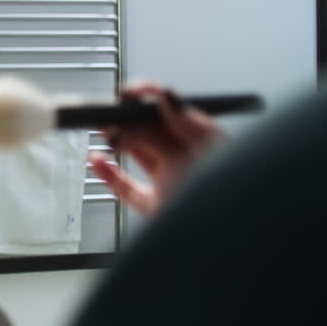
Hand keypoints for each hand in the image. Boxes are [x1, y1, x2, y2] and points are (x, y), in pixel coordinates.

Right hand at [89, 80, 224, 216]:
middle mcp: (186, 161)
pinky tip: (97, 160)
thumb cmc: (229, 195)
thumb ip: (189, 123)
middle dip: (126, 120)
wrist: (229, 233)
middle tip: (111, 117)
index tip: (130, 92)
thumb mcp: (212, 151)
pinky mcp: (154, 207)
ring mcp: (168, 183)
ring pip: (136, 154)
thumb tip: (166, 96)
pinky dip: (107, 173)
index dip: (150, 97)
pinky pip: (126, 187)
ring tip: (103, 132)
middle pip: (149, 131)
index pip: (172, 112)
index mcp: (203, 143)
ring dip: (115, 139)